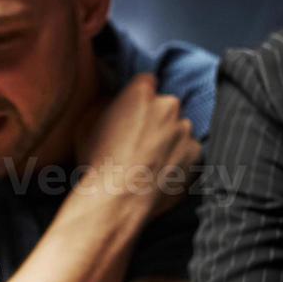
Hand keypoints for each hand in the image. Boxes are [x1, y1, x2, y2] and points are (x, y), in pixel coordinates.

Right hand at [75, 73, 200, 219]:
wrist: (119, 200)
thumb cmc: (98, 162)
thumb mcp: (85, 124)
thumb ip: (105, 104)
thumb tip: (113, 101)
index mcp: (141, 92)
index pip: (146, 81)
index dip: (139, 97)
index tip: (133, 110)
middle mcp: (169, 106)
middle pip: (166, 105)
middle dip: (156, 118)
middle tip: (140, 140)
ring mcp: (186, 131)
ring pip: (179, 129)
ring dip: (169, 139)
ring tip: (150, 161)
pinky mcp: (197, 155)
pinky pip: (189, 152)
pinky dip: (179, 159)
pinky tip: (160, 173)